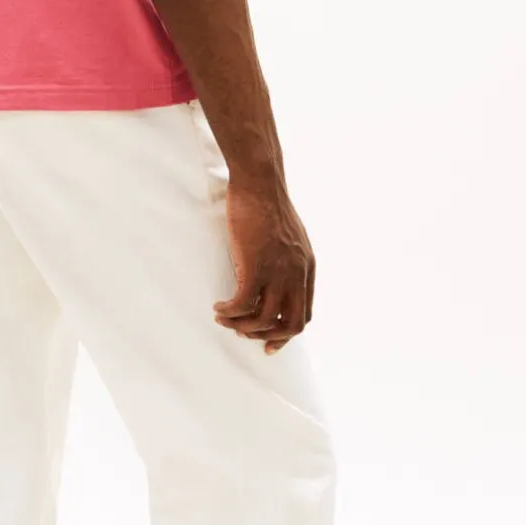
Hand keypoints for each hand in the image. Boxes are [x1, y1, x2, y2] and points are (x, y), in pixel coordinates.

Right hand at [213, 176, 315, 352]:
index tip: (267, 341)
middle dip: (267, 337)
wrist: (259, 183)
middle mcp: (297, 274)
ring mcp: (278, 271)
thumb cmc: (267, 204)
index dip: (286, 333)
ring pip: (265, 319)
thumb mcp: (289, 237)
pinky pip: (243, 304)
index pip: (305, 315)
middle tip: (244, 334)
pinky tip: (219, 306)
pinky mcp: (255, 265)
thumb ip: (288, 259)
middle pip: (292, 325)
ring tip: (225, 318)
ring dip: (242, 326)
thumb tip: (273, 276)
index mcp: (306, 268)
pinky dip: (229, 312)